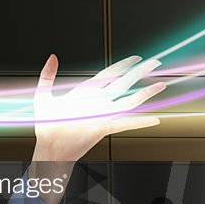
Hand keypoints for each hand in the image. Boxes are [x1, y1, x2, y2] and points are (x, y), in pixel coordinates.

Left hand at [31, 53, 165, 163]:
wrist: (48, 147)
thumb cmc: (45, 124)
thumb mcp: (43, 95)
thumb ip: (48, 75)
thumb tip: (52, 56)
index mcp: (85, 92)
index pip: (108, 74)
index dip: (122, 65)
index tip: (136, 58)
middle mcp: (97, 102)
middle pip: (123, 83)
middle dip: (139, 72)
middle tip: (155, 63)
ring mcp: (102, 115)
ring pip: (129, 101)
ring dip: (145, 94)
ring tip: (161, 85)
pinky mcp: (103, 129)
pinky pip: (125, 125)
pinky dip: (140, 122)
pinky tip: (155, 120)